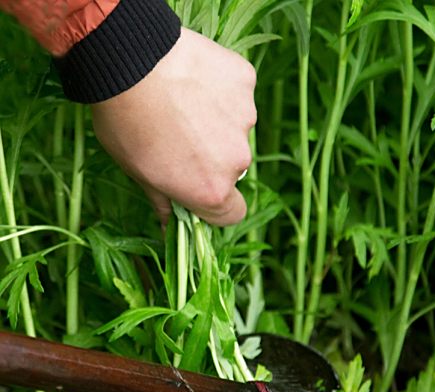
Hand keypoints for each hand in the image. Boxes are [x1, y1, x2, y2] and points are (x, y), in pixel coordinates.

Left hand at [91, 27, 256, 225]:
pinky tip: (194, 81)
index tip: (201, 192)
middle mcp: (237, 159)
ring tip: (184, 103)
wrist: (127, 60)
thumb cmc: (125, 123)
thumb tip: (170, 225)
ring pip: (235, 130)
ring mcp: (245, 118)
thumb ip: (163, 201)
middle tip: (182, 136)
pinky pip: (236, 95)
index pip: (232, 214)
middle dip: (212, 159)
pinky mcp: (245, 82)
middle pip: (232, 169)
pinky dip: (220, 92)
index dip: (217, 207)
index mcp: (211, 190)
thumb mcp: (137, 172)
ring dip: (217, 123)